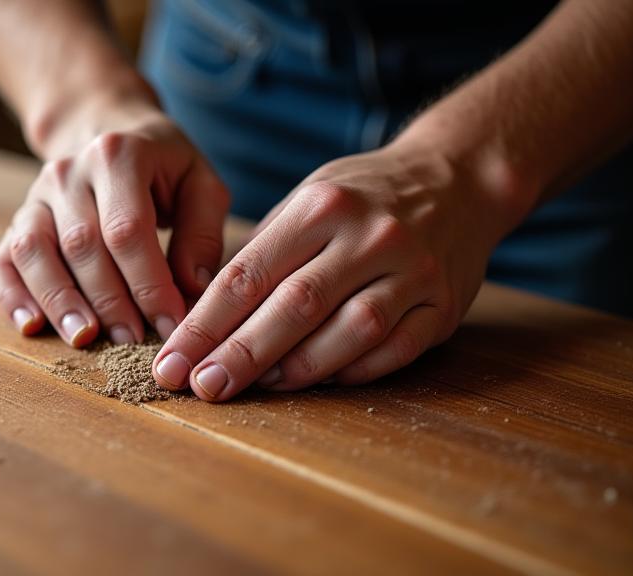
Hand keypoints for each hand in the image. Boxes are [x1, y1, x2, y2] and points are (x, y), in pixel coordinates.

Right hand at [0, 102, 229, 346]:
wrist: (110, 135)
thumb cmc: (164, 170)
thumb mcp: (200, 185)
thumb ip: (202, 234)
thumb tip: (191, 289)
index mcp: (117, 155)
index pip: (127, 229)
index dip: (148, 282)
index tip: (170, 323)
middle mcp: (67, 172)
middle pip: (81, 244)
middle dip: (109, 300)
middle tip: (133, 340)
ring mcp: (35, 197)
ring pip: (34, 252)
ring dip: (58, 301)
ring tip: (84, 338)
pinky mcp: (18, 222)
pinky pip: (2, 261)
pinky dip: (12, 297)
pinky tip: (32, 326)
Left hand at [152, 140, 507, 400]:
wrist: (460, 179)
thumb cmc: (363, 195)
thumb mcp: (308, 197)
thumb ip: (263, 250)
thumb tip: (205, 314)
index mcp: (322, 206)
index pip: (250, 272)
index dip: (206, 323)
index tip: (173, 361)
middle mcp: (370, 236)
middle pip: (295, 306)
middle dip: (240, 354)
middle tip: (200, 386)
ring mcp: (413, 273)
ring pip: (348, 333)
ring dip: (296, 369)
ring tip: (254, 388)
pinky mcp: (445, 307)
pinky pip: (393, 352)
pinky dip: (351, 372)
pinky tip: (316, 382)